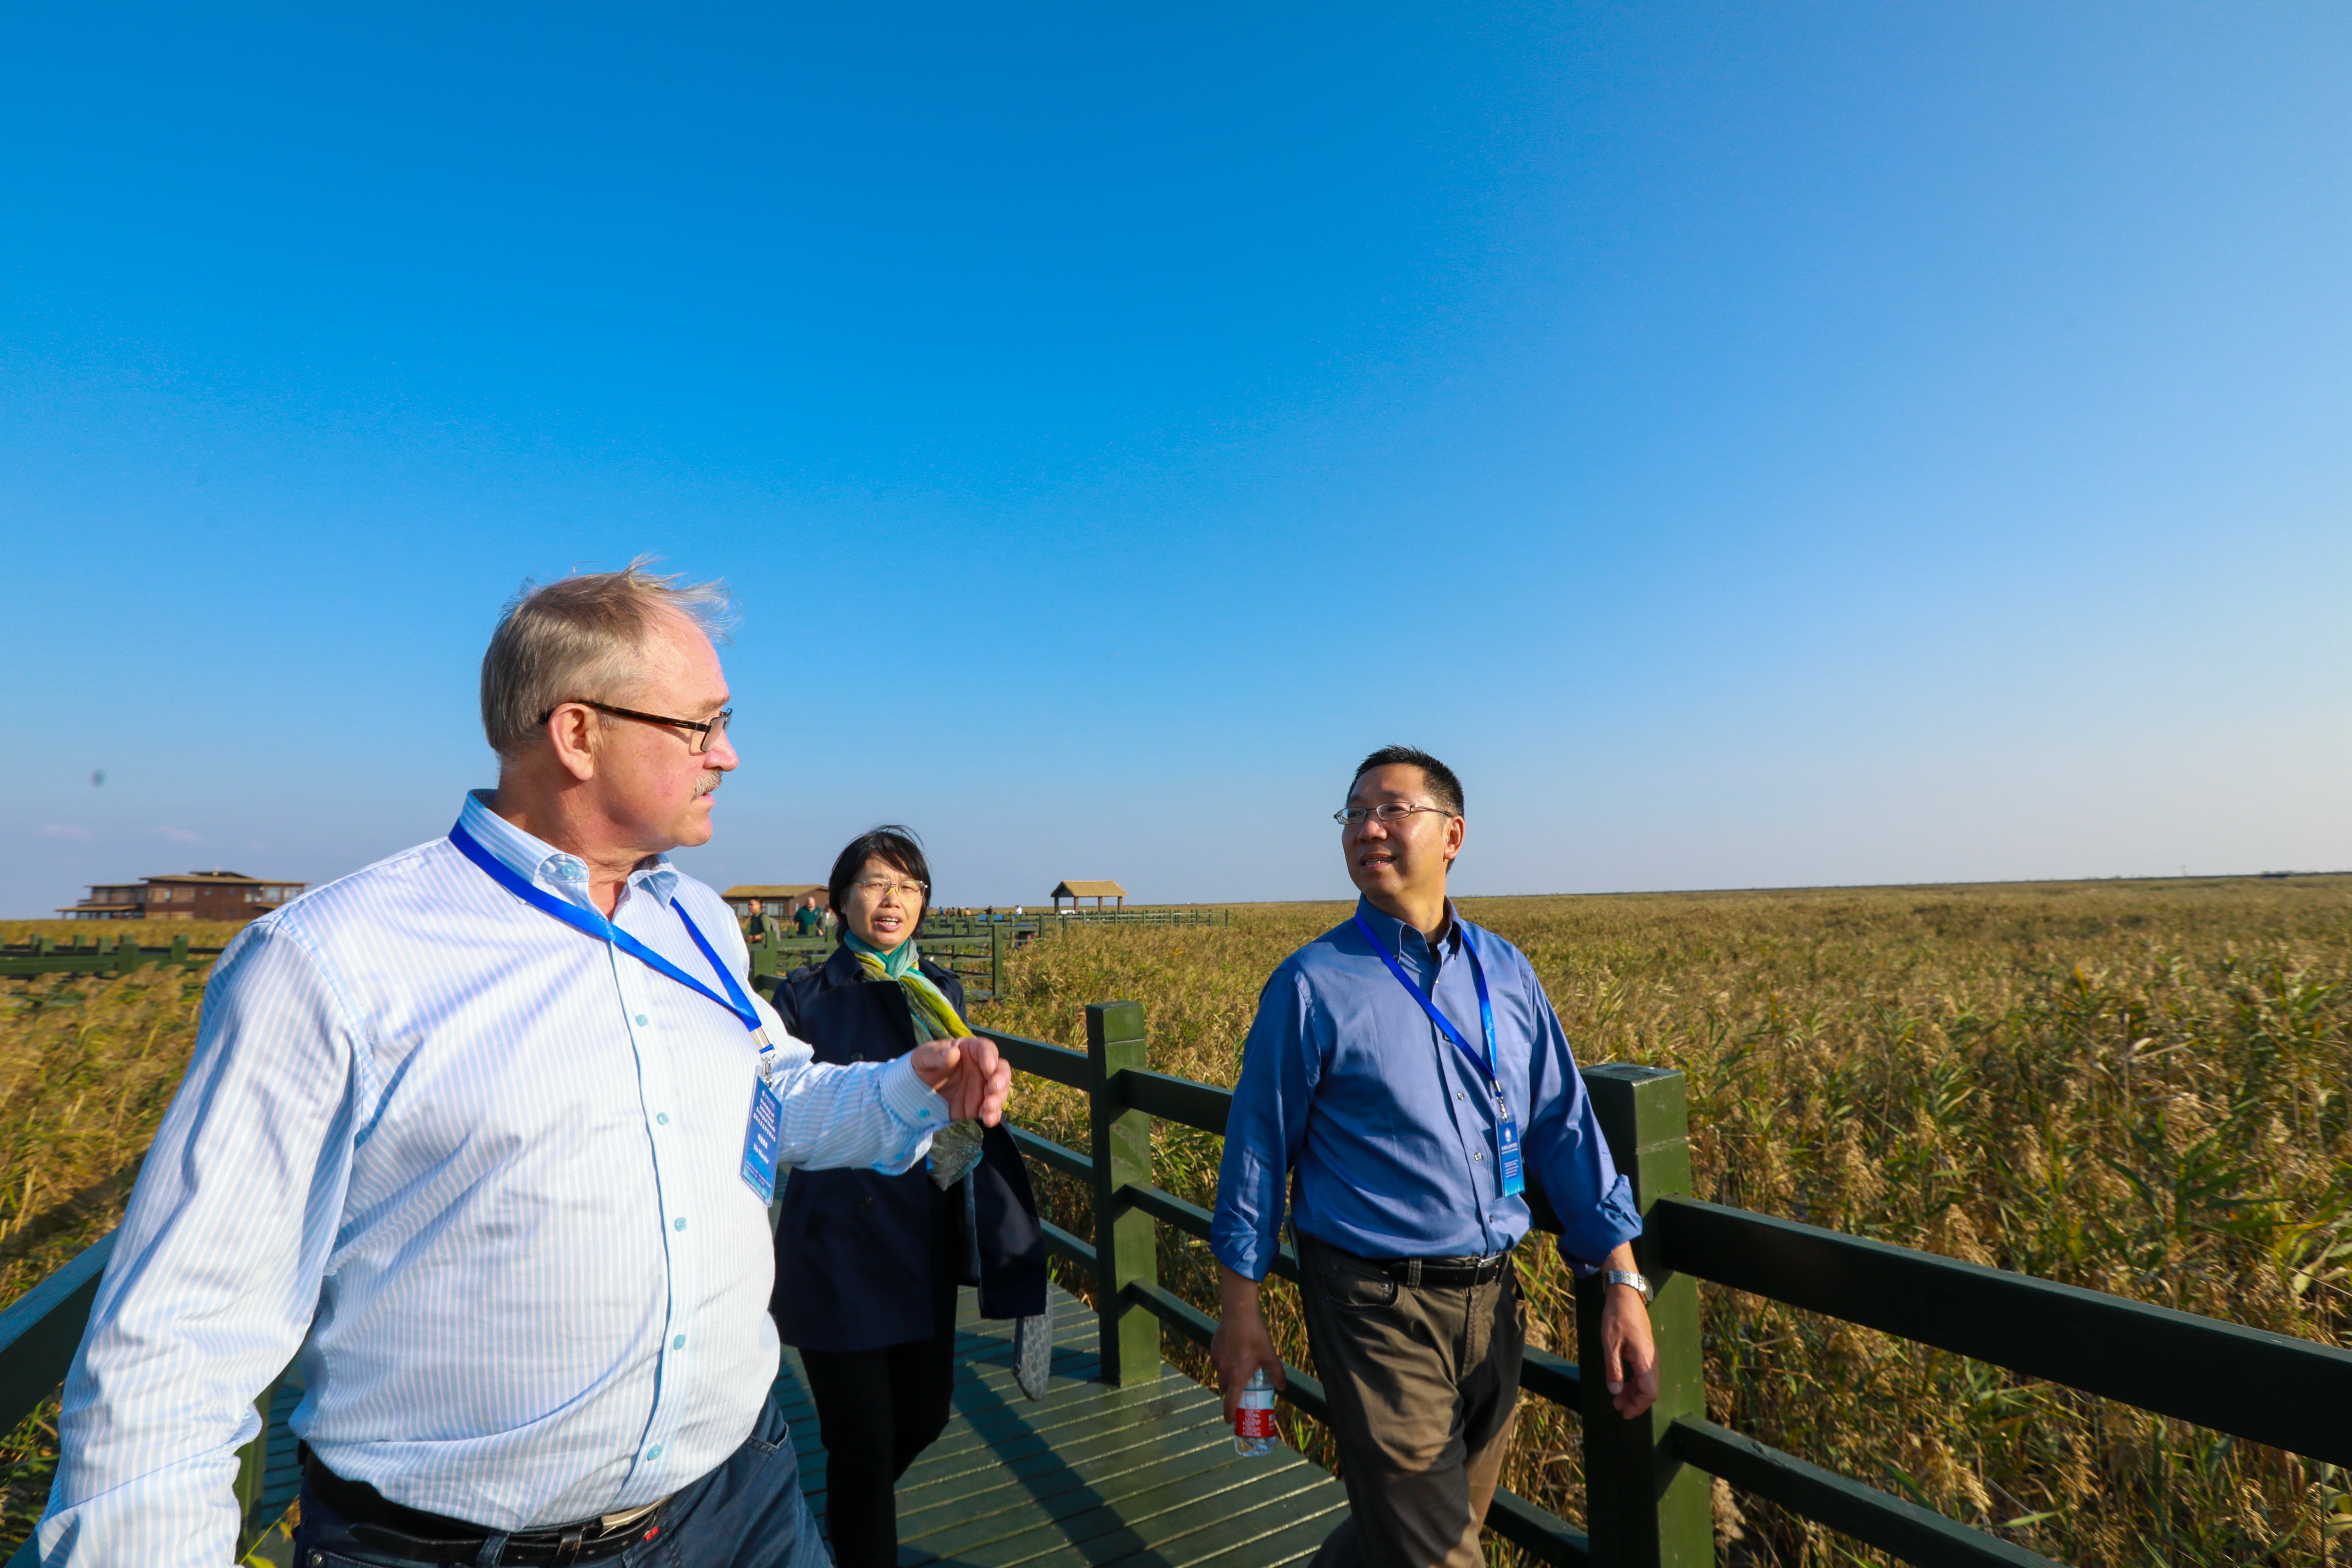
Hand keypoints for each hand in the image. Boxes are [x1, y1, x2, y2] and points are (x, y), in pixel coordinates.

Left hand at [909, 1034, 1011, 1124]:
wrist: (917, 1091)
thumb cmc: (923, 1066)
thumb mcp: (923, 1057)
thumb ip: (936, 1055)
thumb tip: (953, 1054)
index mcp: (970, 1050)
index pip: (986, 1049)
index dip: (990, 1057)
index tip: (988, 1068)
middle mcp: (981, 1068)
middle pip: (1000, 1070)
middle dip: (1001, 1080)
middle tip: (993, 1088)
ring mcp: (982, 1087)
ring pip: (1000, 1091)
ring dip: (998, 1099)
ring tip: (989, 1108)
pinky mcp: (978, 1105)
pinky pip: (991, 1110)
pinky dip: (993, 1115)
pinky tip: (988, 1119)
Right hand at [1211, 1265, 1284, 1420]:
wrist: (1239, 1315)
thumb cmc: (1255, 1337)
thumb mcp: (1270, 1356)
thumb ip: (1277, 1373)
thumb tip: (1283, 1387)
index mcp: (1236, 1377)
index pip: (1230, 1402)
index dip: (1229, 1413)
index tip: (1230, 1421)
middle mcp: (1223, 1371)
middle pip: (1225, 1389)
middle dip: (1231, 1393)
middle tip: (1240, 1390)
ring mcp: (1216, 1360)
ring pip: (1221, 1374)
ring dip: (1228, 1376)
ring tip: (1239, 1368)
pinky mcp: (1213, 1349)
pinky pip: (1218, 1362)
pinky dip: (1224, 1363)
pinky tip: (1234, 1353)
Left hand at [1600, 1277, 1659, 1419]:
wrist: (1625, 1296)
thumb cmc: (1616, 1317)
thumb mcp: (1609, 1344)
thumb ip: (1612, 1369)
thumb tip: (1615, 1392)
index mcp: (1645, 1359)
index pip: (1649, 1392)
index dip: (1638, 1406)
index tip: (1624, 1413)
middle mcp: (1652, 1359)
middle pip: (1650, 1390)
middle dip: (1635, 1402)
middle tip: (1617, 1407)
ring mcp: (1650, 1355)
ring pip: (1647, 1382)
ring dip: (1633, 1393)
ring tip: (1617, 1398)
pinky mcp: (1646, 1351)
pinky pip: (1644, 1373)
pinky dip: (1634, 1382)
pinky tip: (1621, 1383)